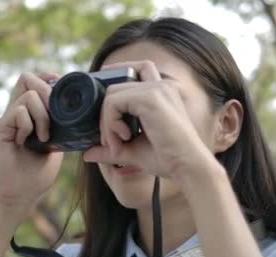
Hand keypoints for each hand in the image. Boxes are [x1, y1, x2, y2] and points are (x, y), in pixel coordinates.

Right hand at [0, 72, 62, 218]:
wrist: (17, 197)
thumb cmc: (35, 177)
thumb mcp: (55, 147)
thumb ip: (59, 128)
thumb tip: (76, 114)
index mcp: (25, 116)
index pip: (31, 82)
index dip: (47, 78)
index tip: (60, 88)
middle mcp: (13, 114)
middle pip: (26, 78)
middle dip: (47, 90)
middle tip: (56, 113)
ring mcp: (5, 121)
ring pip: (27, 95)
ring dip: (43, 114)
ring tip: (45, 135)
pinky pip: (18, 112)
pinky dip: (30, 124)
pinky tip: (30, 141)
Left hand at [83, 60, 216, 180]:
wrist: (188, 167)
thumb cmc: (167, 159)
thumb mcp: (132, 151)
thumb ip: (110, 148)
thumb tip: (87, 153)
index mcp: (162, 92)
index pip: (135, 70)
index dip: (115, 77)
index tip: (101, 103)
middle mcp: (160, 85)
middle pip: (117, 82)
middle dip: (105, 111)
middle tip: (111, 140)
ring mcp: (156, 89)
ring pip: (112, 94)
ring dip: (106, 122)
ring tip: (117, 144)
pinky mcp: (150, 98)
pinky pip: (113, 102)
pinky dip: (110, 123)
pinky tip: (123, 139)